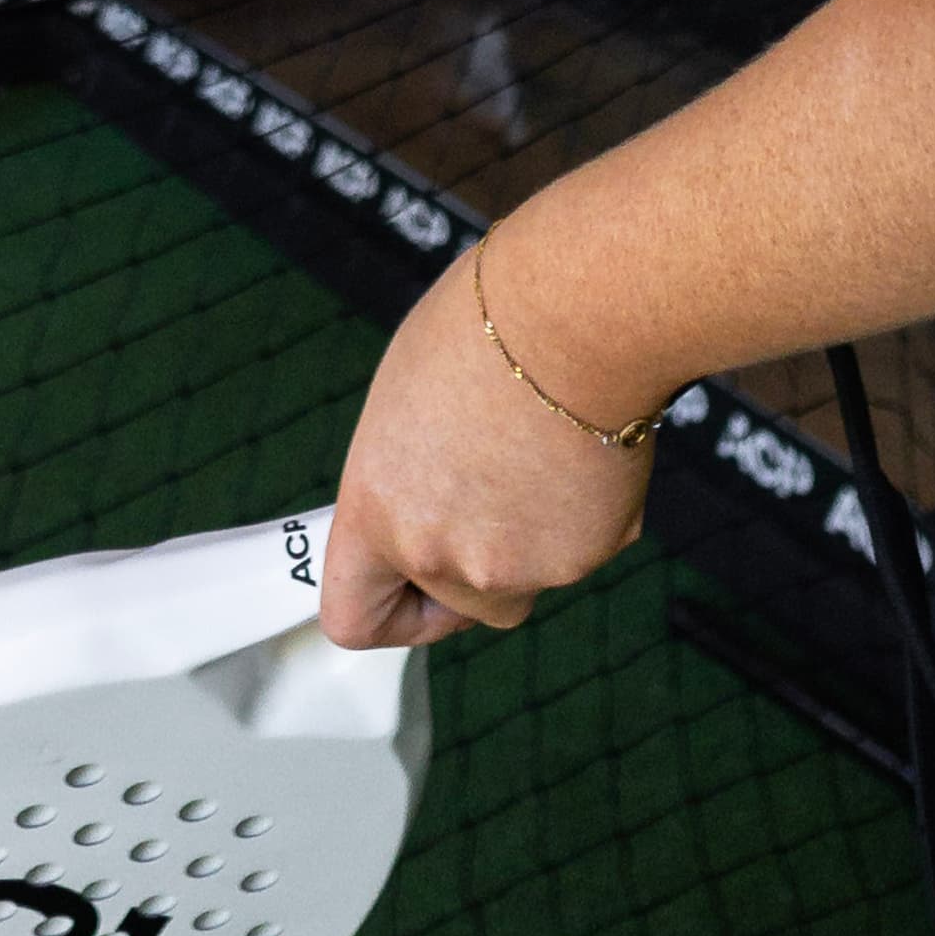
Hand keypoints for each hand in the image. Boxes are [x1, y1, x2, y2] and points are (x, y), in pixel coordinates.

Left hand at [318, 223, 655, 648]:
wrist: (574, 317)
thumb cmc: (484, 330)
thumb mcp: (405, 406)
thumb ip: (407, 484)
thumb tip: (428, 505)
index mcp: (376, 512)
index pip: (353, 618)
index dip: (387, 609)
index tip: (410, 585)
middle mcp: (437, 555)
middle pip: (458, 603)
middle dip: (477, 561)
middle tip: (498, 483)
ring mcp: (514, 567)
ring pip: (523, 581)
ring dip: (531, 541)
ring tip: (541, 451)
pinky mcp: (580, 559)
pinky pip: (577, 555)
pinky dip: (581, 522)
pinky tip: (579, 453)